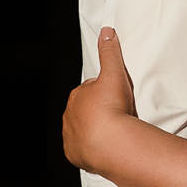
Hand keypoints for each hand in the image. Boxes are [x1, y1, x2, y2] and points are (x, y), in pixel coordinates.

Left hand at [62, 26, 136, 173]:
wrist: (111, 143)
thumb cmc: (112, 107)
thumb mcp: (113, 73)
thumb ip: (110, 52)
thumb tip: (106, 31)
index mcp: (77, 96)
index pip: (89, 90)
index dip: (103, 93)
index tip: (115, 97)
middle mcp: (69, 116)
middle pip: (84, 111)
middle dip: (97, 112)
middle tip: (117, 115)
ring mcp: (71, 137)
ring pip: (82, 130)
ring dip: (94, 130)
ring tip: (112, 133)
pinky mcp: (74, 155)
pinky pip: (81, 150)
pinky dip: (90, 149)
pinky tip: (104, 148)